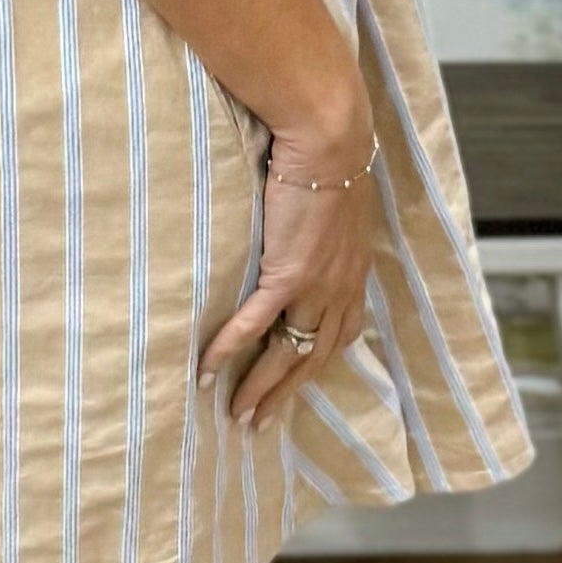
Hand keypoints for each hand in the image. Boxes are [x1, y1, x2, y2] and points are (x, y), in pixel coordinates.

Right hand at [198, 108, 376, 433]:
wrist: (330, 141)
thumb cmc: (332, 160)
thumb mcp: (340, 205)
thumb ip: (327, 231)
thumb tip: (308, 232)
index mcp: (353, 275)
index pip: (339, 334)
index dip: (316, 363)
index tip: (297, 383)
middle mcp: (340, 289)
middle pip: (313, 358)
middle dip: (286, 393)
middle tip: (261, 421)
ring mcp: (315, 286)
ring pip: (286, 353)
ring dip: (261, 388)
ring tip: (238, 413)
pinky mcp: (287, 275)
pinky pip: (254, 324)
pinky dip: (230, 349)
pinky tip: (208, 369)